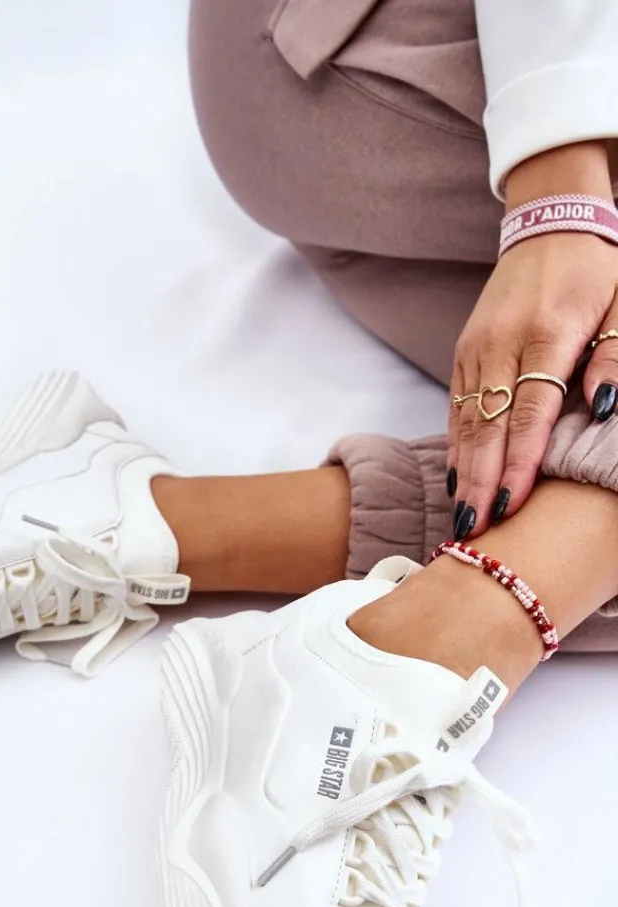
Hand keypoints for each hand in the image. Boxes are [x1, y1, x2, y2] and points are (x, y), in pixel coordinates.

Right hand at [448, 143, 617, 538]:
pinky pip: (457, 408)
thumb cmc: (598, 271)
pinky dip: (457, 446)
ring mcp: (477, 349)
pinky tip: (458, 479)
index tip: (511, 505)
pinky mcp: (464, 352)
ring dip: (464, 472)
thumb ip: (614, 356)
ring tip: (463, 517)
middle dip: (482, 482)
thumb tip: (602, 408)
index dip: (519, 464)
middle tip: (474, 530)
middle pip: (488, 427)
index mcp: (547, 335)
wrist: (551, 225)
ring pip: (466, 422)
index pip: (529, 414)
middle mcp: (502, 345)